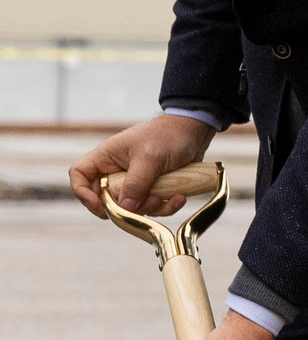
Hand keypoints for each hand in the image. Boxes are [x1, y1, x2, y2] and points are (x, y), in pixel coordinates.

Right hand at [71, 113, 216, 220]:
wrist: (195, 132)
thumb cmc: (168, 136)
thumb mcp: (150, 158)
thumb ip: (136, 183)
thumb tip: (124, 208)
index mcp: (106, 157)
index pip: (79, 175)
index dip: (83, 192)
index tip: (99, 204)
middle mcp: (116, 171)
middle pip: (104, 199)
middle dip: (124, 207)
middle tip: (143, 204)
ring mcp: (134, 182)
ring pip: (132, 207)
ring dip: (149, 208)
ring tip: (166, 196)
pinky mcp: (152, 189)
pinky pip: (153, 207)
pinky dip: (166, 206)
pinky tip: (180, 197)